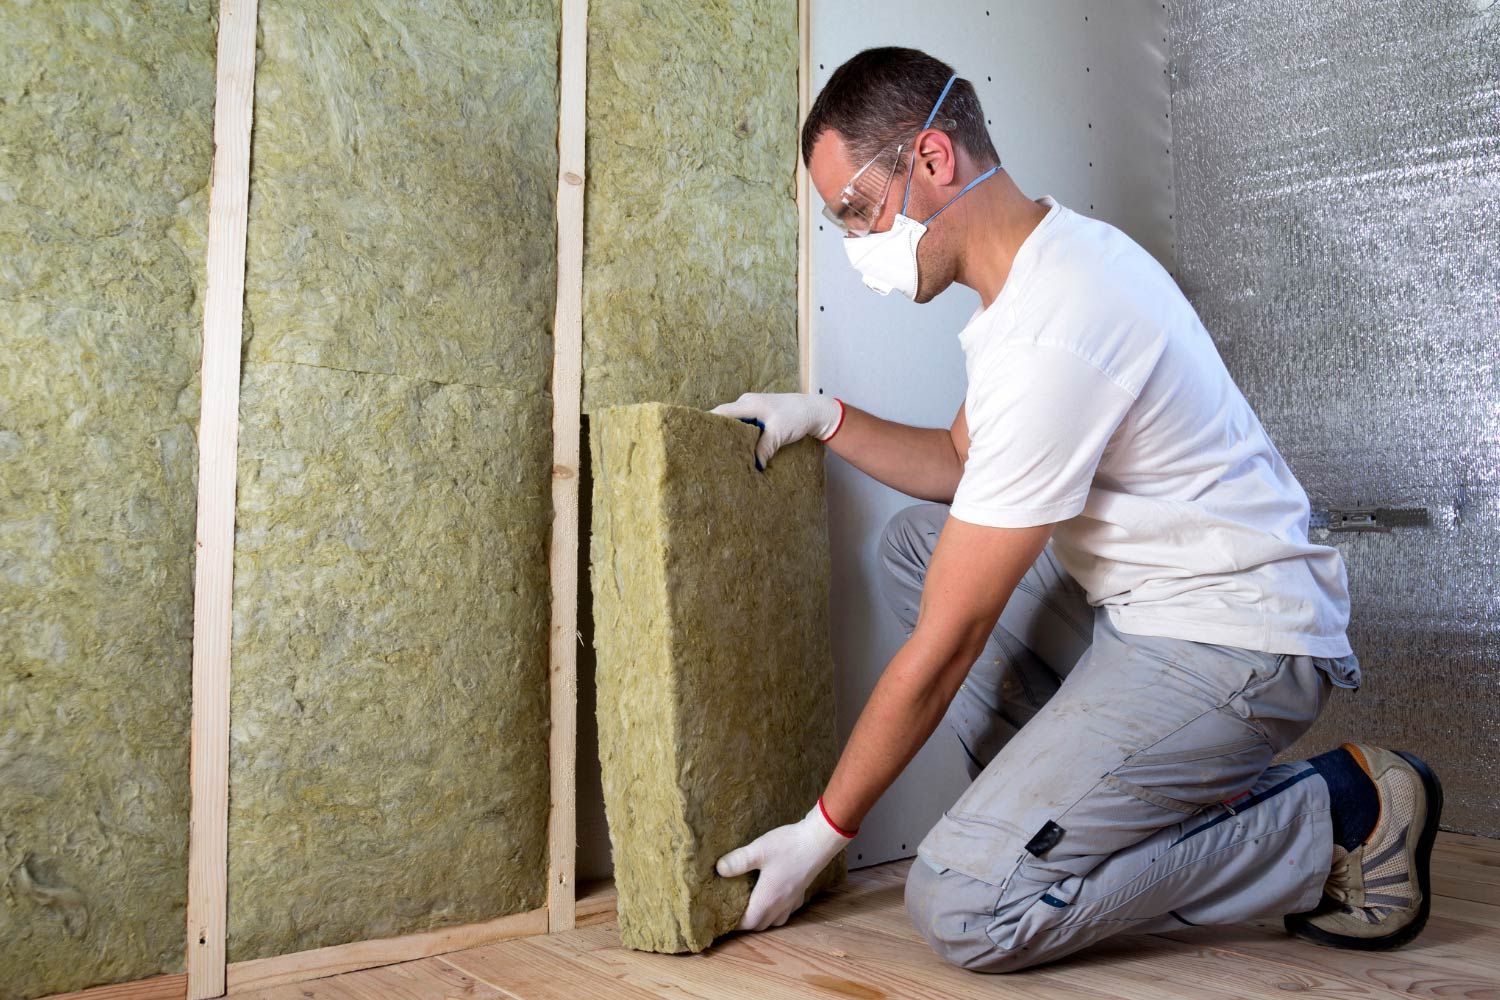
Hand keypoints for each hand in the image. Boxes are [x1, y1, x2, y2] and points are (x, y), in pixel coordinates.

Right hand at [709, 392, 844, 469]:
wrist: (814, 411)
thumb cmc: (797, 416)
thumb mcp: (779, 434)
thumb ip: (764, 449)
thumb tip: (754, 467)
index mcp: (748, 403)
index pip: (721, 412)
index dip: (708, 423)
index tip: (699, 437)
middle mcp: (747, 403)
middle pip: (725, 418)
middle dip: (716, 432)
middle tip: (707, 449)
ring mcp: (753, 409)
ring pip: (735, 422)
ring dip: (729, 435)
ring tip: (720, 451)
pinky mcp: (760, 416)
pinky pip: (744, 425)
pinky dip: (740, 435)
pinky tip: (738, 448)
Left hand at [715, 800, 853, 930]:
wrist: (819, 840)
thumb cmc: (788, 846)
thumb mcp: (758, 850)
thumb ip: (737, 861)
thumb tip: (719, 869)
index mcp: (768, 898)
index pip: (748, 923)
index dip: (735, 923)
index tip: (724, 917)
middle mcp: (781, 904)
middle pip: (761, 924)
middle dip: (747, 922)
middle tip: (735, 911)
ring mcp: (793, 899)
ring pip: (776, 920)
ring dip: (763, 918)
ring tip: (753, 906)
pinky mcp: (802, 891)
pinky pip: (788, 910)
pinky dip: (778, 909)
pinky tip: (775, 896)